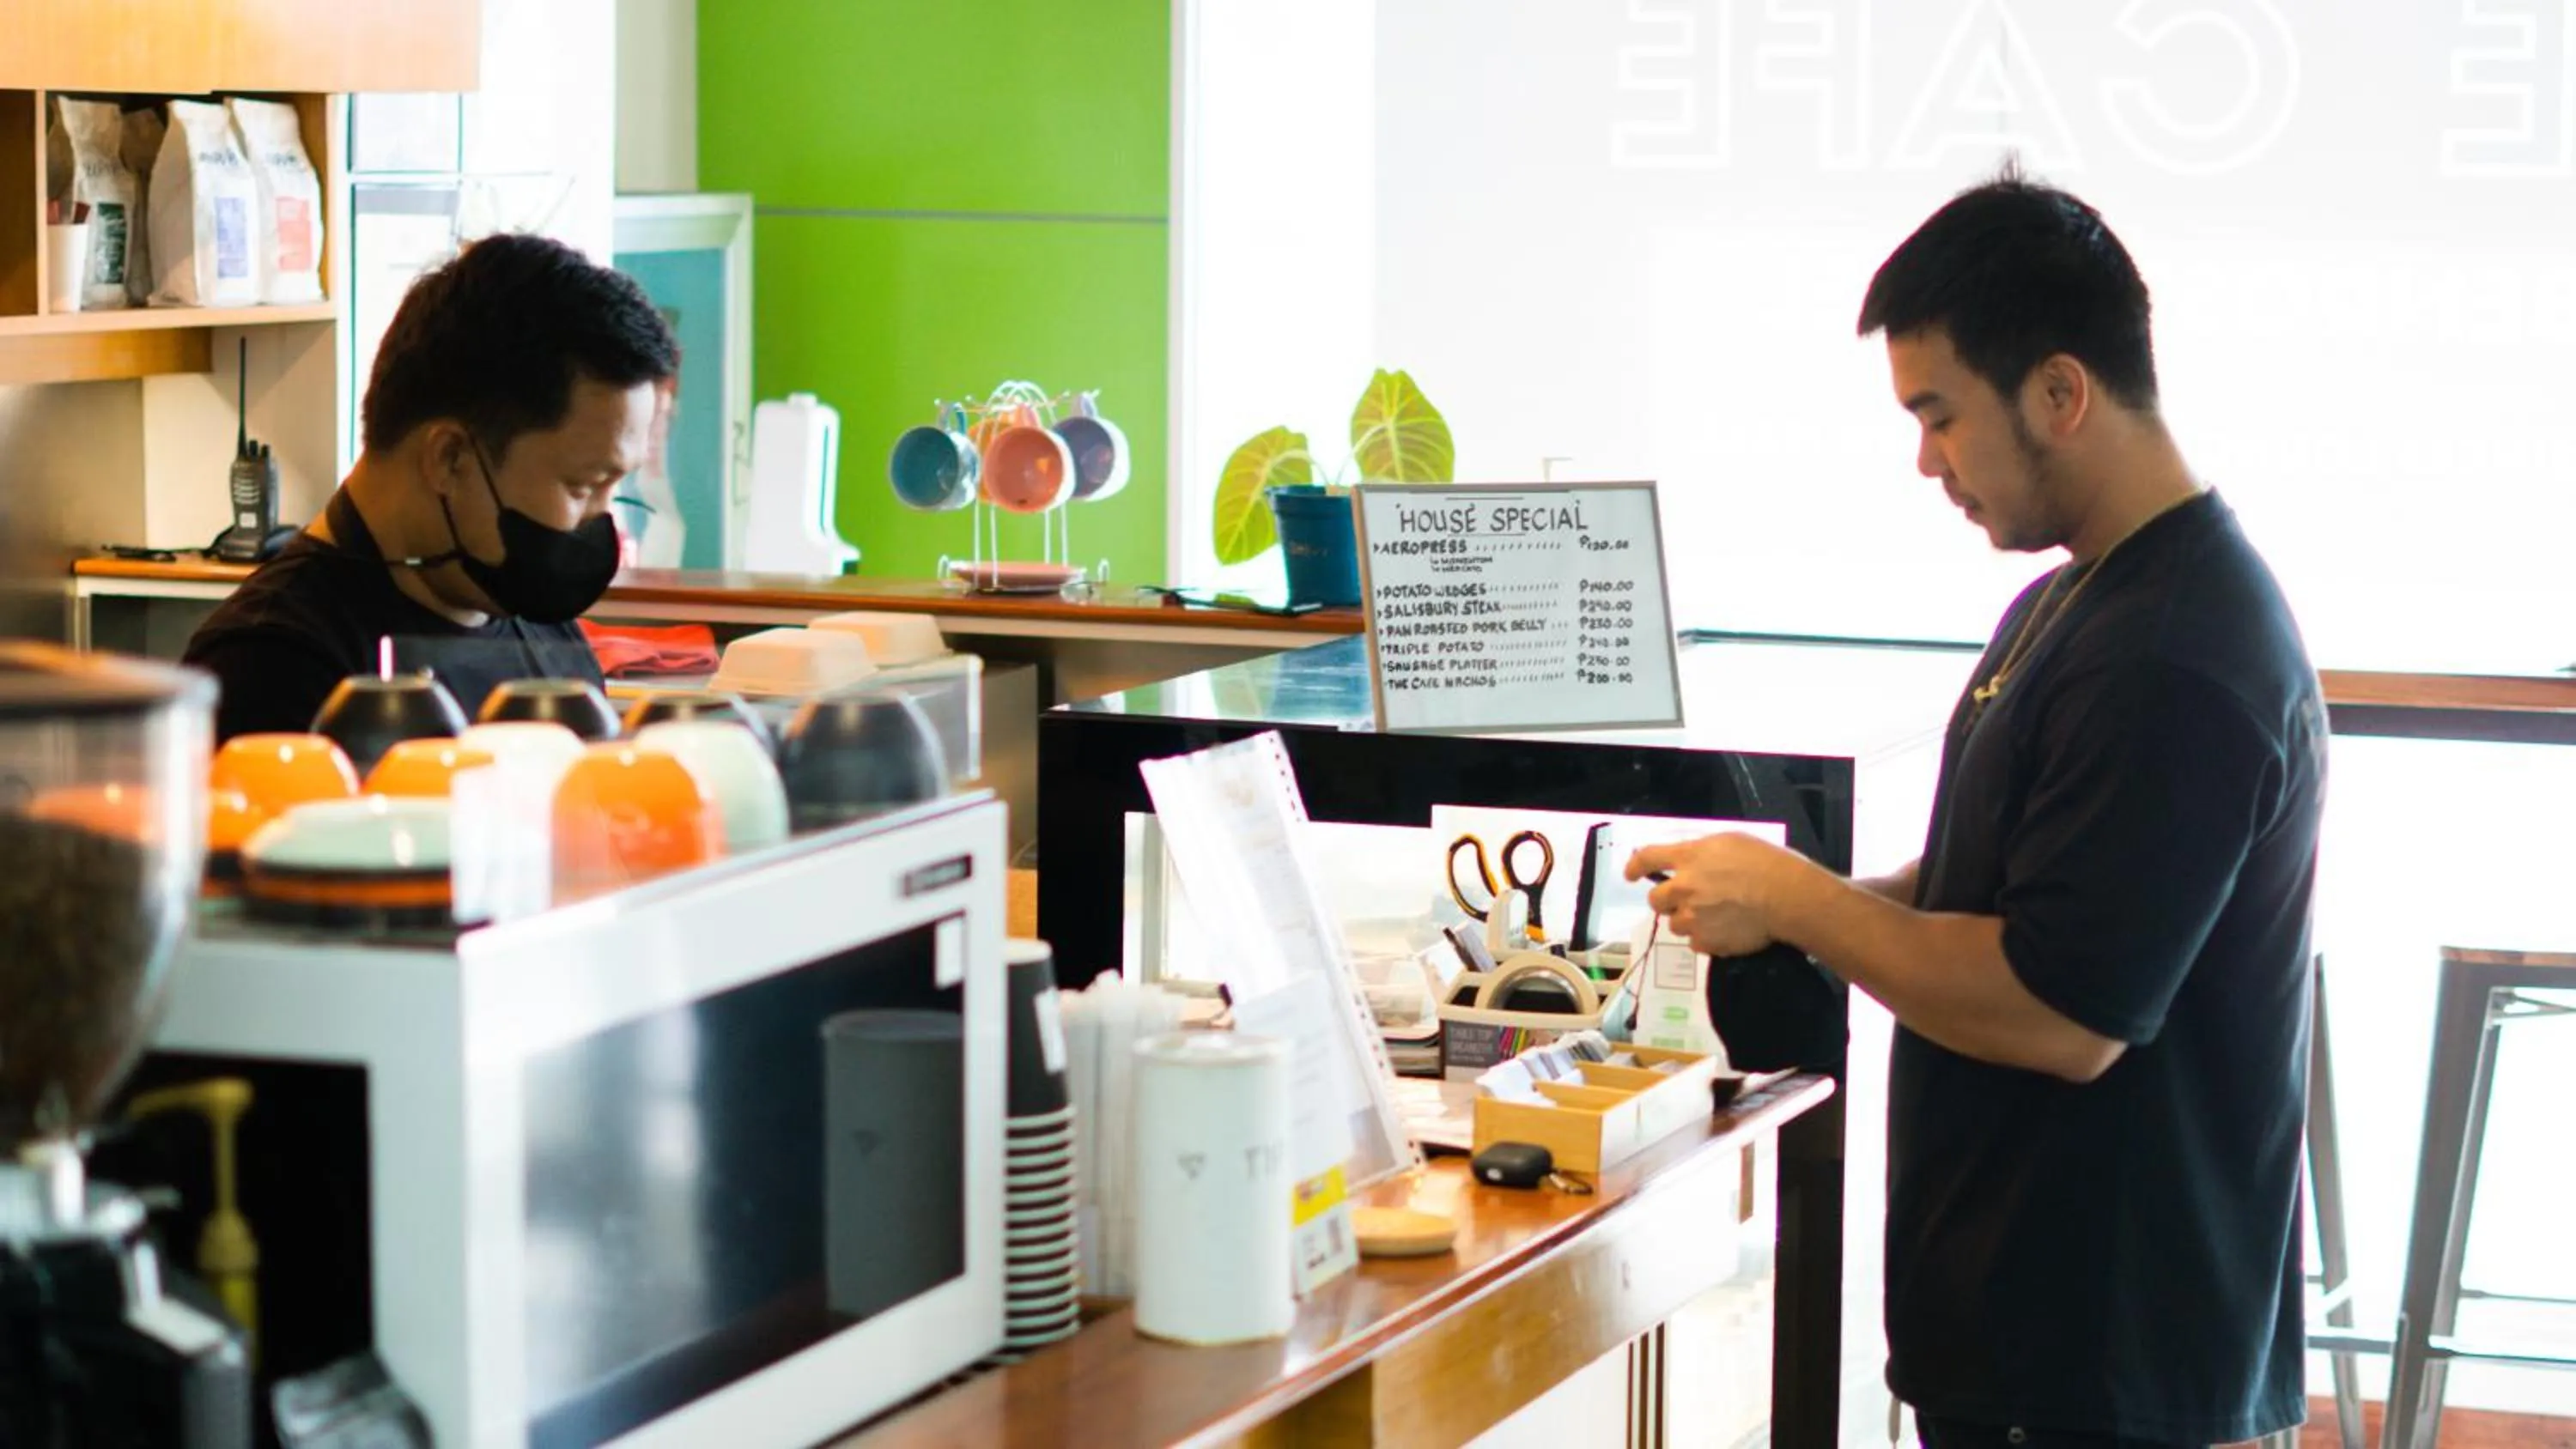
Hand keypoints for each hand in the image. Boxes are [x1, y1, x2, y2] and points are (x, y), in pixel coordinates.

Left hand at [1624, 832, 1807, 957]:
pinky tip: (1726, 930)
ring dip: (1689, 920)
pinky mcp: (1705, 941)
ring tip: (1716, 916)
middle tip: (1686, 900)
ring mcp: (1692, 917)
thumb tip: (1690, 861)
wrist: (1786, 897)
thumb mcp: (1730, 842)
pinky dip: (1706, 938)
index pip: (1647, 858)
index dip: (1635, 866)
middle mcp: (1682, 887)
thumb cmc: (1765, 863)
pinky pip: (1695, 943)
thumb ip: (1701, 852)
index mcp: (1688, 858)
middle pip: (1655, 900)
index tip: (1631, 874)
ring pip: (1675, 924)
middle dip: (1666, 900)